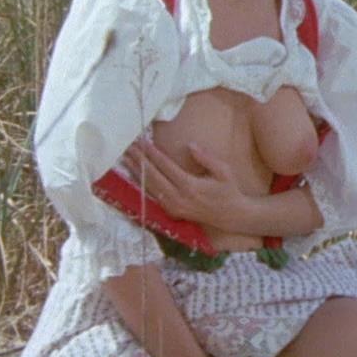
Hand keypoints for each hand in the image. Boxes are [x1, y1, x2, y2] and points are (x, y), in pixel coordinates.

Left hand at [123, 140, 238, 227]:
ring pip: (149, 187)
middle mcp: (178, 198)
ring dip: (136, 172)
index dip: (152, 153)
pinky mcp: (171, 211)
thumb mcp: (224, 171)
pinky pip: (153, 195)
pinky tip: (135, 174)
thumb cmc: (228, 190)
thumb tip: (190, 145)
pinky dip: (142, 183)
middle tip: (127, 147)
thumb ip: (206, 158)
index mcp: (190, 186)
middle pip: (152, 176)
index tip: (142, 141)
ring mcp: (173, 207)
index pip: (165, 166)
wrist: (230, 215)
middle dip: (139, 160)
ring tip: (126, 158)